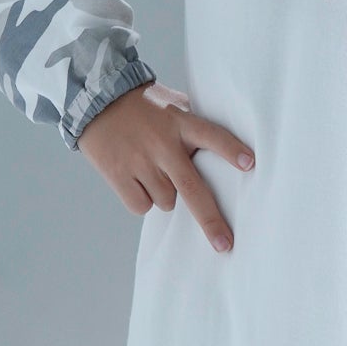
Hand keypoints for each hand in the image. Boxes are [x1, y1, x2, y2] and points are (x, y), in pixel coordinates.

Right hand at [78, 81, 253, 251]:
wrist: (96, 100)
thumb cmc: (142, 105)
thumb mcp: (173, 105)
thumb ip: (194, 123)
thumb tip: (225, 145)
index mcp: (180, 123)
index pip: (211, 135)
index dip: (230, 150)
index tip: (250, 164)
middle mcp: (162, 144)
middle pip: (192, 188)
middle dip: (211, 220)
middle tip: (225, 245)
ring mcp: (140, 161)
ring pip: (167, 201)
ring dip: (165, 194)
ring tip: (154, 171)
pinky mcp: (118, 174)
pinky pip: (141, 206)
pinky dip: (142, 200)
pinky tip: (136, 180)